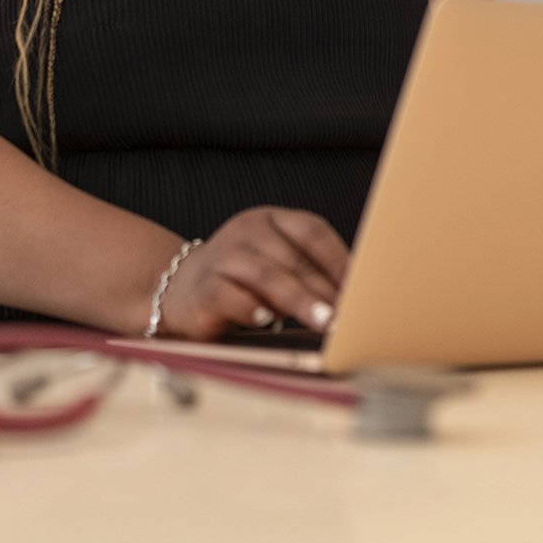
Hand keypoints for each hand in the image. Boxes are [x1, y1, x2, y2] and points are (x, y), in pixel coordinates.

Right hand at [157, 207, 350, 340]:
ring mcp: (224, 256)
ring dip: (300, 300)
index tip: (362, 287)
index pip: (312, 230)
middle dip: (325, 289)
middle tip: (349, 314)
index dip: (339, 258)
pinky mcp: (205, 287)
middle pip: (294, 258)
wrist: (180, 289)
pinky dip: (253, 309)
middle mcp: (247, 231)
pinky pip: (232, 296)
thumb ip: (308, 273)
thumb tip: (353, 299)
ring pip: (267, 275)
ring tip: (323, 321)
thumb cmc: (243, 281)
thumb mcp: (276, 266)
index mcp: (270, 220)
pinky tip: (268, 322)